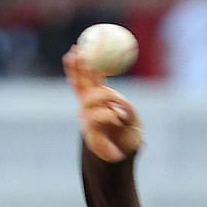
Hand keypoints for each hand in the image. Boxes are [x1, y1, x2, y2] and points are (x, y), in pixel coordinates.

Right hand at [66, 48, 143, 162]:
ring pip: (90, 98)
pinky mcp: (89, 133)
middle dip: (76, 67)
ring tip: (119, 109)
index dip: (79, 64)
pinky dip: (110, 115)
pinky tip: (117, 119)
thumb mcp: (131, 113)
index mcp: (97, 99)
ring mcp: (86, 120)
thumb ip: (123, 104)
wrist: (126, 157)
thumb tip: (115, 103)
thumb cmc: (129, 133)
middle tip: (76, 53)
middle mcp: (88, 107)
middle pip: (79, 84)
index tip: (75, 49)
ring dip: (107, 97)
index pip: (87, 78)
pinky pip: (98, 116)